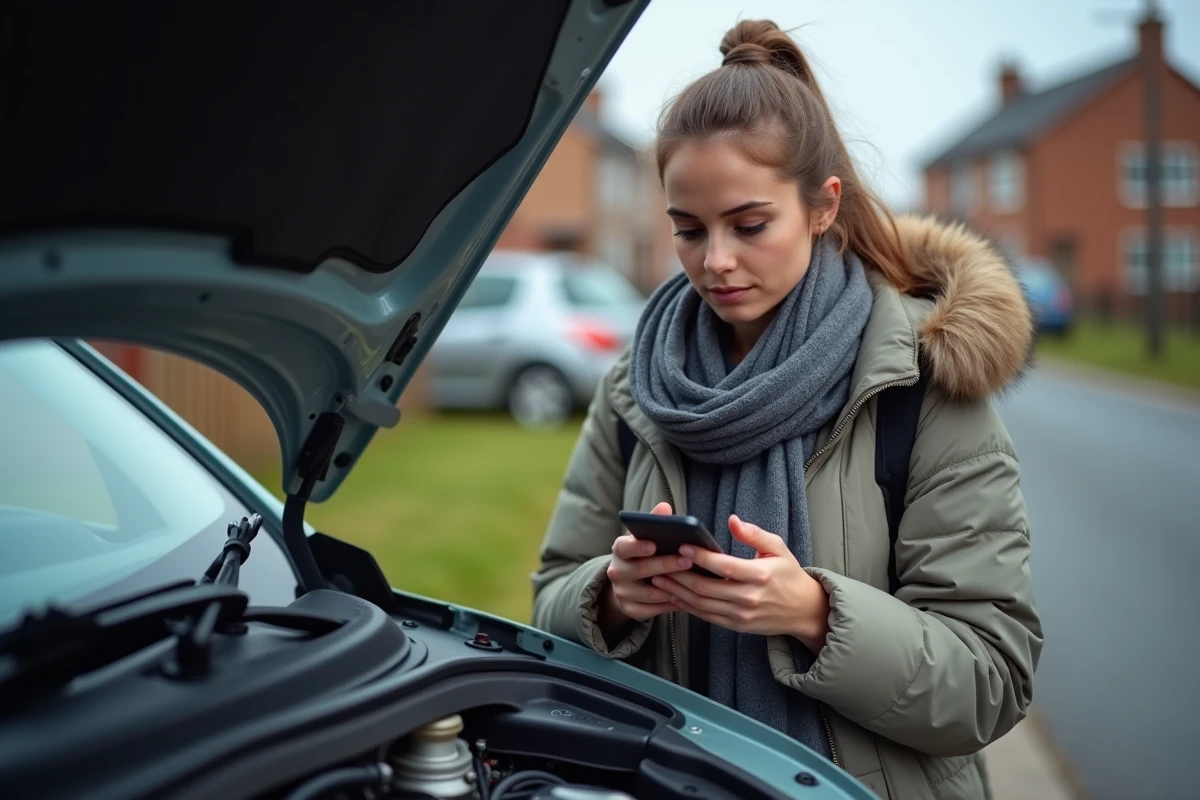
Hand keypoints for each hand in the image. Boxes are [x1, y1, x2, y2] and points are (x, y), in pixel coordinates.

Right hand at [603, 502, 691, 623]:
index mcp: (620, 550)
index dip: (637, 546)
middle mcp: (616, 571)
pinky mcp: (630, 610)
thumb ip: (654, 522)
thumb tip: (665, 507)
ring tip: (692, 582)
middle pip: (641, 570)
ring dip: (672, 588)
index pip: (624, 547)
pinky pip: (652, 610)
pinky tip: (685, 599)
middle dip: (665, 565)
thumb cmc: (643, 554)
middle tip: (687, 561)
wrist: (627, 583)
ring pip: (650, 593)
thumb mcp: (645, 537)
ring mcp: (622, 592)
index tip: (654, 544)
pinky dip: (669, 605)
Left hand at [652, 514, 830, 650]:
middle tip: (660, 563)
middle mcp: (749, 598)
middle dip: (679, 575)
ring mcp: (741, 615)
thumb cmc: (789, 574)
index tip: (681, 546)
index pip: (724, 567)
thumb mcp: (778, 548)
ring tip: (659, 578)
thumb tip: (732, 520)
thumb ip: (754, 534)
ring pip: (701, 604)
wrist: (804, 611)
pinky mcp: (736, 626)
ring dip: (677, 592)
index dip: (701, 557)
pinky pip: (706, 616)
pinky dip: (687, 606)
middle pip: (706, 588)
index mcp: (760, 575)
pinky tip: (674, 595)